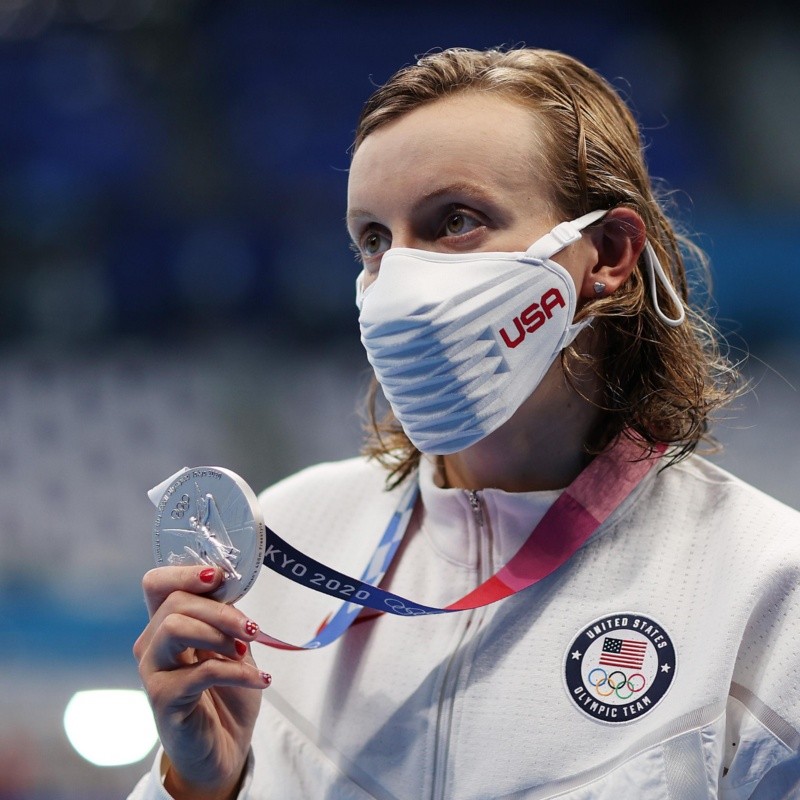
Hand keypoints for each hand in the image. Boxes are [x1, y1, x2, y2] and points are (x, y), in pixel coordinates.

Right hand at [133, 566, 270, 799]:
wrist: (225, 747)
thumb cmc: (227, 693)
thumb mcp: (233, 646)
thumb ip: (227, 618)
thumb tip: (234, 587)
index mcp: (167, 624)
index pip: (157, 583)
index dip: (184, 573)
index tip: (218, 577)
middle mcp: (152, 644)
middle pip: (175, 602)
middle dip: (220, 610)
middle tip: (250, 629)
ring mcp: (154, 672)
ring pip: (175, 628)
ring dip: (219, 634)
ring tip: (244, 651)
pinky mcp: (163, 700)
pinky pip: (201, 671)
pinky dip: (238, 672)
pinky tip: (261, 680)